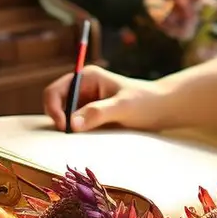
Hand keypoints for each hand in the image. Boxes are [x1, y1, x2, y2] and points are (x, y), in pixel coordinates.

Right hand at [43, 66, 166, 131]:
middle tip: (71, 137)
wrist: (163, 109)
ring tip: (82, 138)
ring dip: (68, 129)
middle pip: (56, 105)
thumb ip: (98, 113)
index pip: (55, 91)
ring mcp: (86, 103)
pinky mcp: (91, 117)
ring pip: (64, 118)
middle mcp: (82, 89)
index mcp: (86, 77)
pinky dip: (77, 134)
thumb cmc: (146, 102)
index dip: (53, 108)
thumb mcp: (123, 107)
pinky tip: (88, 140)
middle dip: (59, 120)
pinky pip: (76, 127)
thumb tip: (72, 124)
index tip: (64, 127)